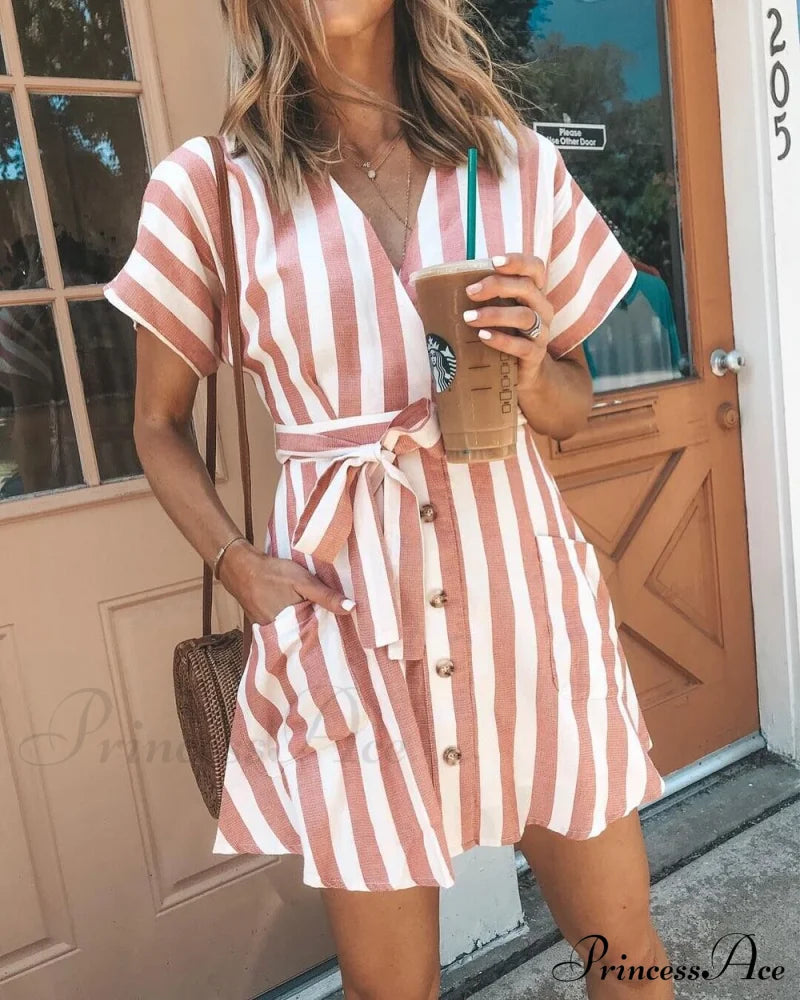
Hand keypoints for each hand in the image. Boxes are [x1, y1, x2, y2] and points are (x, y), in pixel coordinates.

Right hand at [217, 541, 354, 625]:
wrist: (241, 569)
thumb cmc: (273, 573)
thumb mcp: (303, 581)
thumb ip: (326, 596)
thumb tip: (351, 608)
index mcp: (293, 627)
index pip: (319, 637)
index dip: (334, 633)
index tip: (350, 630)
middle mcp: (280, 635)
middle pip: (307, 637)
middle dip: (321, 633)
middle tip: (342, 628)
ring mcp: (270, 632)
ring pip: (296, 633)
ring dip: (308, 628)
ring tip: (326, 622)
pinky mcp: (264, 626)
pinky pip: (285, 629)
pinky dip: (294, 624)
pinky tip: (304, 615)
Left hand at [462, 252, 553, 390]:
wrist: (522, 373)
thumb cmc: (503, 334)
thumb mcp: (495, 312)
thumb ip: (478, 297)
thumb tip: (428, 286)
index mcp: (533, 293)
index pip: (535, 268)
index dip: (518, 261)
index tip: (494, 262)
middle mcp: (542, 309)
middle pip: (527, 288)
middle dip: (497, 285)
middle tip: (470, 293)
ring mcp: (541, 333)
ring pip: (524, 316)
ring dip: (494, 314)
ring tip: (469, 318)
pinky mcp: (535, 355)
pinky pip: (522, 346)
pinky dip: (501, 340)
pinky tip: (483, 337)